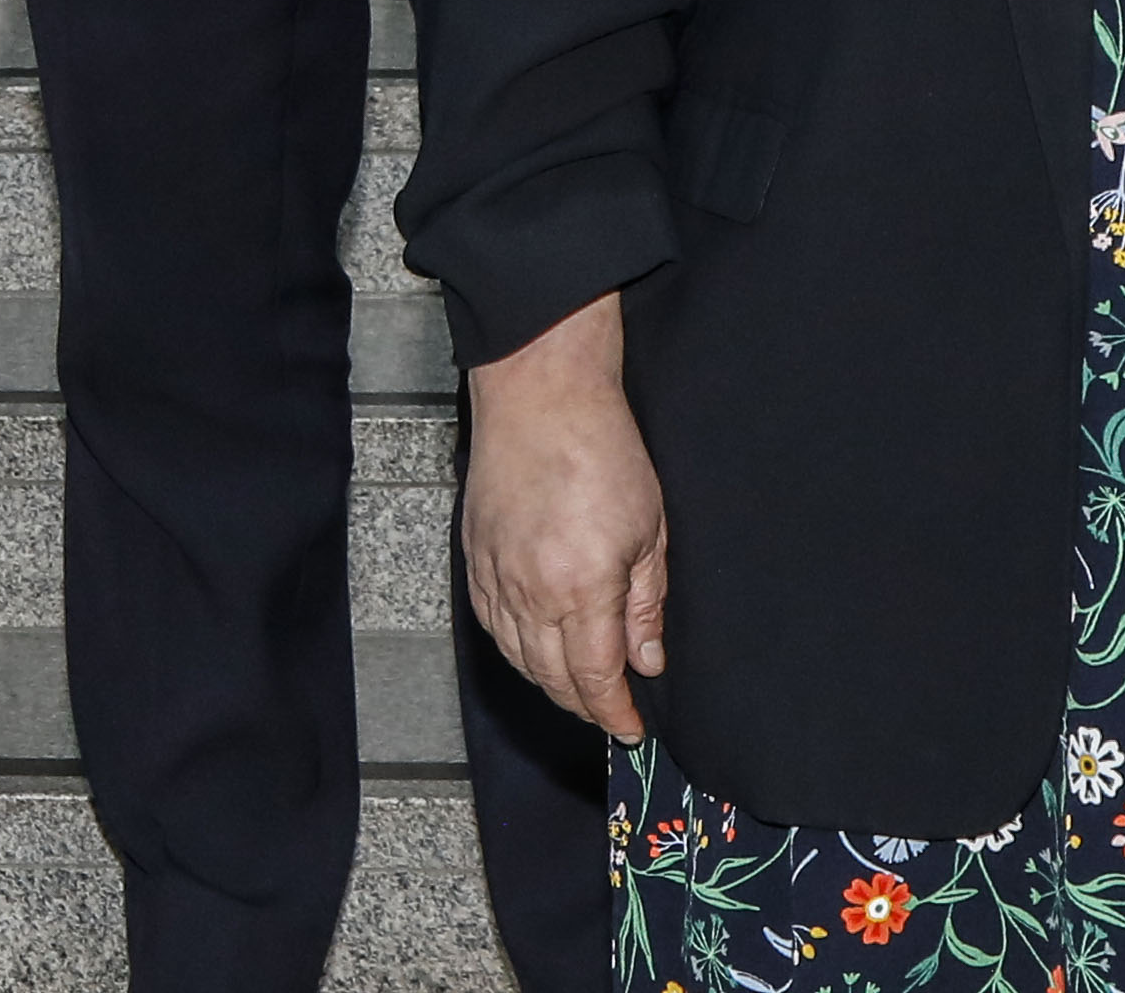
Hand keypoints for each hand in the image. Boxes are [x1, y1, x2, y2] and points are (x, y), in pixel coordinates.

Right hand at [460, 291, 673, 742]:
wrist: (541, 395)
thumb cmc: (602, 450)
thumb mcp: (649, 532)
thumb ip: (645, 605)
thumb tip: (646, 661)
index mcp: (580, 588)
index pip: (594, 678)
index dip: (613, 712)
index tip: (630, 729)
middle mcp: (530, 592)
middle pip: (552, 677)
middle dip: (584, 704)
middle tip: (610, 712)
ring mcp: (495, 574)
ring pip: (518, 656)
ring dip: (549, 682)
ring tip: (578, 687)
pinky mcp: (474, 555)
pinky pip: (491, 624)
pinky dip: (514, 648)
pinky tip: (533, 648)